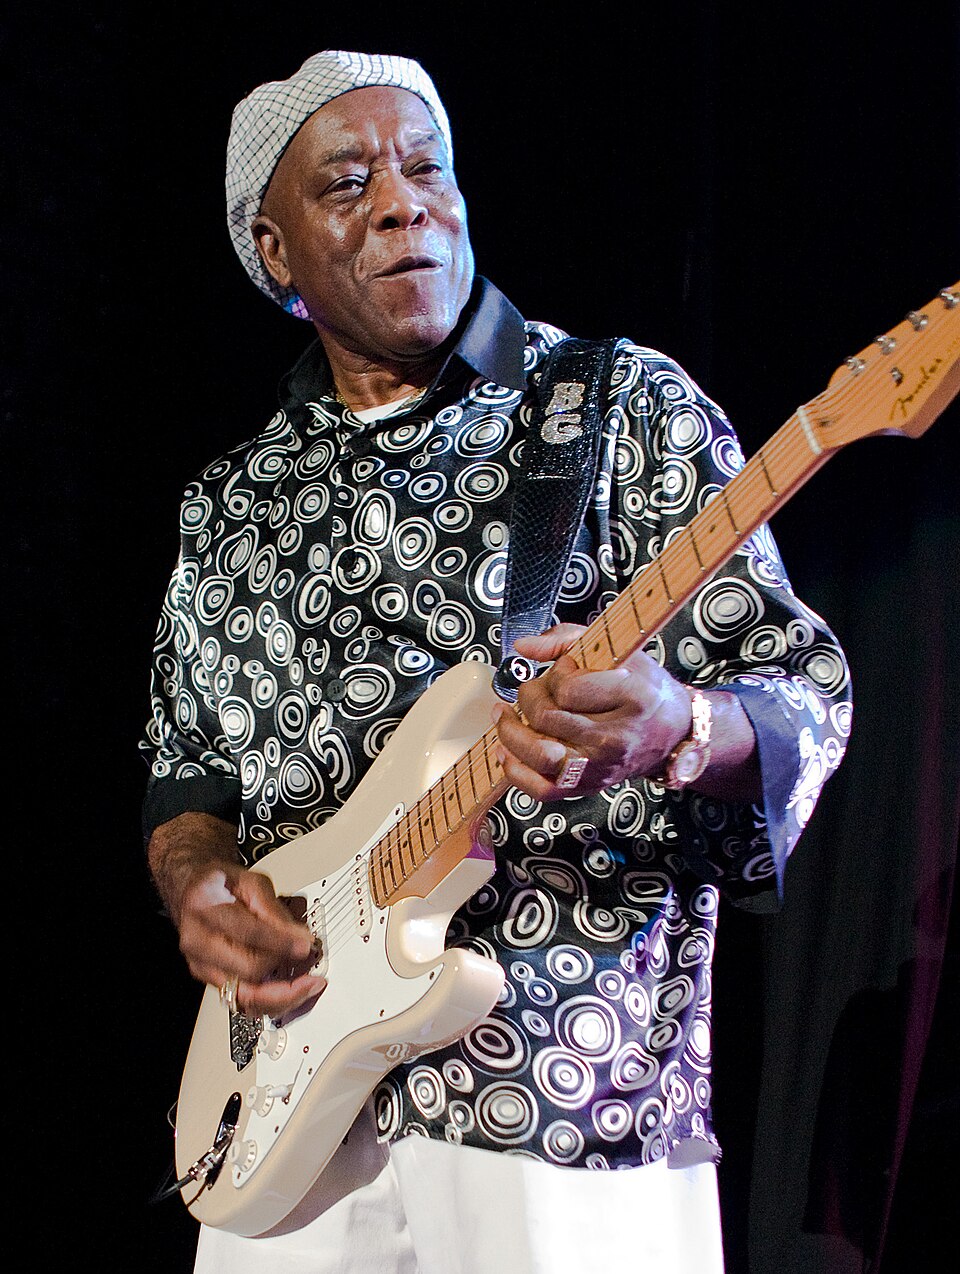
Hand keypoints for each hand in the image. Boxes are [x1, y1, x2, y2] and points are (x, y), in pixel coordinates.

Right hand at [176, 864, 326, 1018]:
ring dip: (280, 997)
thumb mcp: (251, 882)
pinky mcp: (209, 979)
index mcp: (206, 907)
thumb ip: (274, 910)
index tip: (305, 946)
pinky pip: (241, 1001)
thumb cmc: (220, 885)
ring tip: (306, 988)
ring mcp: (201, 964)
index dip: (281, 942)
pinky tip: (289, 993)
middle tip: (311, 971)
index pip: (248, 932)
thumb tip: (300, 936)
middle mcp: (198, 941)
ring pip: (244, 996)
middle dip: (284, 971)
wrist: (192, 893)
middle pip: (247, 970)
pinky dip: (268, 1001)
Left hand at [493, 624, 691, 800]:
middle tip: (535, 688)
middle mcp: (615, 738)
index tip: (563, 668)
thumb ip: (568, 638)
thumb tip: (525, 646)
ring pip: (539, 754)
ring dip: (511, 732)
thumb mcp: (620, 651)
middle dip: (529, 696)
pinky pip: (542, 788)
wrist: (671, 732)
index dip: (556, 674)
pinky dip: (515, 770)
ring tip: (505, 714)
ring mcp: (600, 766)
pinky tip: (506, 749)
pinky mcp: (588, 786)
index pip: (569, 689)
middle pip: (548, 719)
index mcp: (631, 699)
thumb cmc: (645, 689)